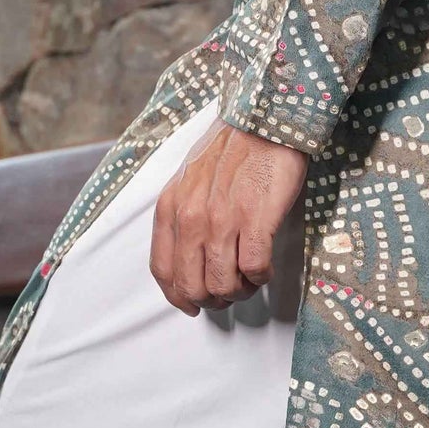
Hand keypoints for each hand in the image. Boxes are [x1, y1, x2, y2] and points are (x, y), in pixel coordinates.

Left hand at [149, 119, 306, 313]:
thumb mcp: (189, 179)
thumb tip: (189, 254)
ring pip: (223, 284)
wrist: (263, 122)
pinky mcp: (255, 221)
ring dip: (239, 290)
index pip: (164, 271)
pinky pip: (254, 269)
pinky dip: (260, 277)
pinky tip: (265, 267)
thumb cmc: (231, 148)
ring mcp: (222, 221)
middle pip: (193, 286)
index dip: (178, 297)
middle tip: (229, 292)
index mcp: (170, 208)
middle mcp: (190, 218)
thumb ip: (182, 213)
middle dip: (212, 299)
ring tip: (250, 279)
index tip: (192, 305)